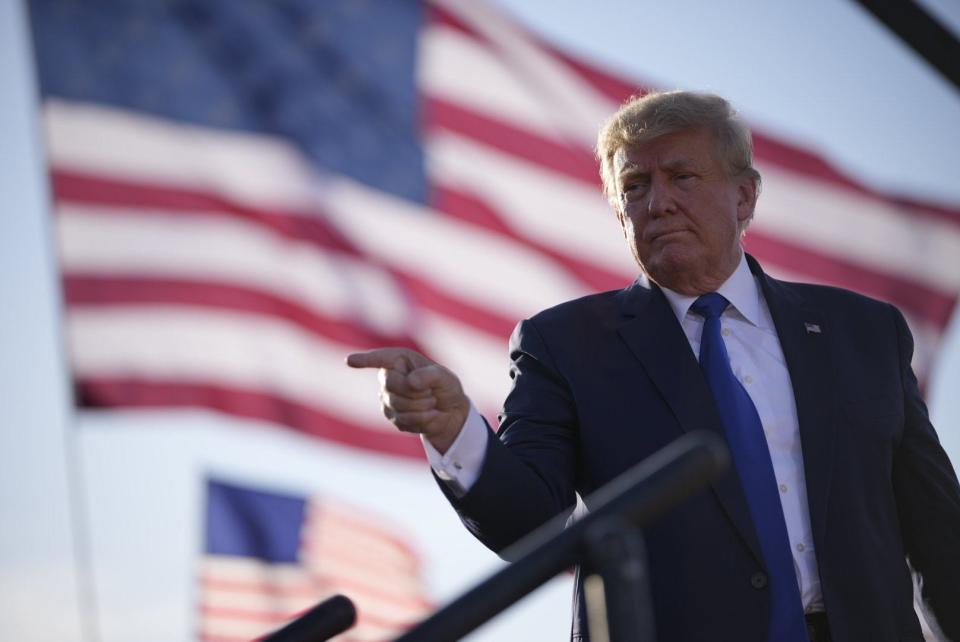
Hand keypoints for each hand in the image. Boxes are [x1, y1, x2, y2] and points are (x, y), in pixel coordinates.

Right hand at [346, 348, 469, 453]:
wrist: (449, 413)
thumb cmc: (445, 388)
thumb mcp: (445, 378)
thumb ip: (430, 376)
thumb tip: (410, 382)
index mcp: (400, 360)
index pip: (379, 359)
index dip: (365, 360)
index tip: (349, 361)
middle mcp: (389, 376)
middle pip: (391, 384)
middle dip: (416, 391)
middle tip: (432, 393)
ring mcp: (386, 398)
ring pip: (397, 404)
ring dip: (422, 406)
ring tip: (431, 403)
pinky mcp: (390, 416)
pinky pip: (403, 419)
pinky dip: (421, 419)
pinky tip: (428, 415)